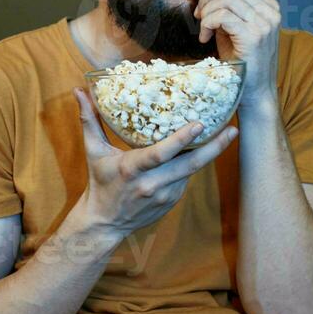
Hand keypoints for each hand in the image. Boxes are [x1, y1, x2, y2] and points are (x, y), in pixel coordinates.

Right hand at [71, 86, 238, 239]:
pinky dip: (192, 163)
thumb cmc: (99, 182)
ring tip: (226, 133)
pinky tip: (203, 149)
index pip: (159, 154)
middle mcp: (151, 184)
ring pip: (191, 170)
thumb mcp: (94, 152)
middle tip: (233, 130)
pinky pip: (185, 178)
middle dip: (214, 147)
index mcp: (131, 169)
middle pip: (189, 165)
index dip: (180, 140)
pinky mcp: (172, 202)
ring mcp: (165, 195)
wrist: (106, 223)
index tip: (199, 124)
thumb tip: (79, 90)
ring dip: (208, 153)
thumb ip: (89, 120)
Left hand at [188, 0, 280, 109]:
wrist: (253, 91)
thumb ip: (214, 1)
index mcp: (268, 5)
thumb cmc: (239, 59)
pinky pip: (223, 16)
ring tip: (202, 28)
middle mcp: (271, 11)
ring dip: (206, 11)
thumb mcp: (225, 25)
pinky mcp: (254, 37)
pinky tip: (205, 39)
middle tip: (197, 15)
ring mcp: (265, 23)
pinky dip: (207, 24)